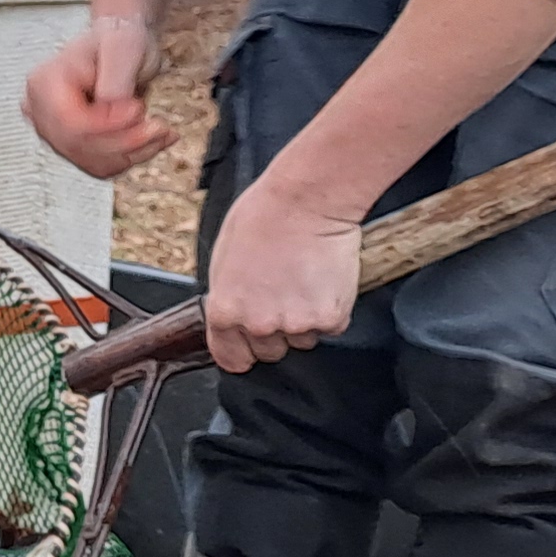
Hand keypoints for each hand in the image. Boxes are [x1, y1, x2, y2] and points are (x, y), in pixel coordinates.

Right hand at [24, 15, 172, 179]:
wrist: (121, 45)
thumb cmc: (120, 39)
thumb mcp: (122, 49)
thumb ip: (114, 82)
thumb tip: (113, 112)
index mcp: (45, 84)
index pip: (70, 123)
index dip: (107, 125)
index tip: (139, 109)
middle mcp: (42, 111)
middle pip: (79, 146)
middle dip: (125, 141)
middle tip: (160, 126)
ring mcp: (55, 132)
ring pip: (92, 161)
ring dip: (133, 153)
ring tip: (163, 132)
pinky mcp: (74, 146)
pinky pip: (100, 165)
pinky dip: (131, 157)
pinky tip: (153, 142)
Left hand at [202, 172, 362, 373]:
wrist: (308, 199)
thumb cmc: (264, 215)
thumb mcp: (224, 256)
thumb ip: (228, 294)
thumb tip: (231, 311)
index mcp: (226, 310)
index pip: (230, 357)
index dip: (240, 351)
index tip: (247, 347)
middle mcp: (259, 323)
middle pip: (269, 352)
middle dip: (275, 331)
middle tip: (282, 295)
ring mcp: (297, 323)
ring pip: (302, 340)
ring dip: (304, 319)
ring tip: (304, 280)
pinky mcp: (331, 317)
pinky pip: (331, 325)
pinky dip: (331, 308)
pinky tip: (323, 278)